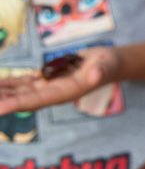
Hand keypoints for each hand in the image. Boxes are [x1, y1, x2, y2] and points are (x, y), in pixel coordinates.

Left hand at [0, 47, 119, 114]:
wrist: (109, 63)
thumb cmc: (110, 65)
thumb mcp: (107, 66)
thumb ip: (101, 72)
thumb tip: (94, 76)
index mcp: (65, 93)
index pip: (36, 101)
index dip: (15, 104)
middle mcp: (53, 93)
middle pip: (22, 99)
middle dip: (2, 100)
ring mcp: (48, 86)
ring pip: (19, 92)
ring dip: (2, 93)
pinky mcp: (47, 79)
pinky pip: (24, 83)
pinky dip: (9, 83)